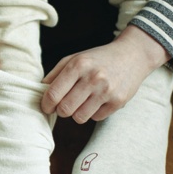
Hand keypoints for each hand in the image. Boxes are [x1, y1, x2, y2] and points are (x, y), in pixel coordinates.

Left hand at [40, 25, 171, 122]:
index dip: (46, 105)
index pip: (53, 94)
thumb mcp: (74, 59)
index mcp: (78, 65)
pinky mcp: (118, 101)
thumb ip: (54, 75)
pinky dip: (93, 113)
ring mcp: (107, 91)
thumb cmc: (97, 59)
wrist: (132, 55)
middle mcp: (93, 78)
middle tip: (65, 104)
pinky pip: (95, 118)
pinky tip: (97, 101)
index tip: (47, 106)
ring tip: (82, 102)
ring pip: (79, 117)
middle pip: (65, 109)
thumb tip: (39, 92)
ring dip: (77, 113)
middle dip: (61, 110)